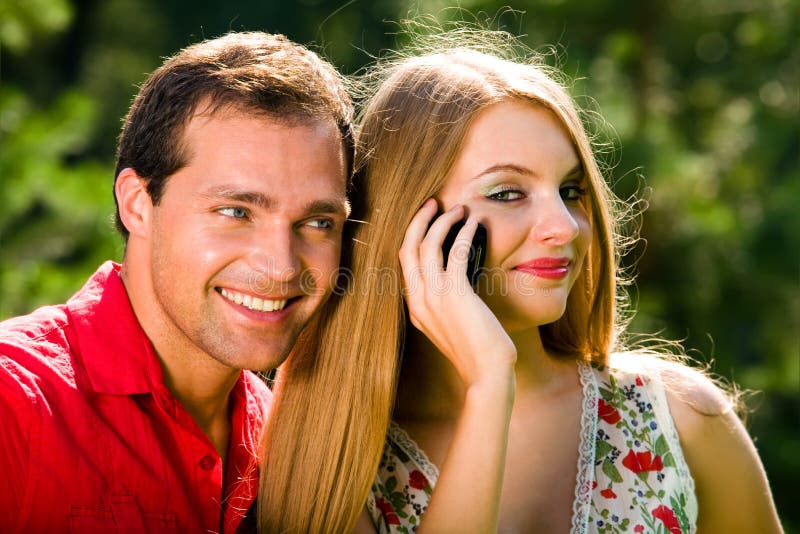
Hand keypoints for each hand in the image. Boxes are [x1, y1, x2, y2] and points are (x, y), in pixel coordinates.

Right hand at [399, 199, 516, 388]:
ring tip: (457, 208)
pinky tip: (474, 223)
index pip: (405, 263)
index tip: (428, 219)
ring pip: (427, 246)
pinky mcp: (454, 294)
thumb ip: (447, 304)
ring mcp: (433, 298)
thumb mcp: (453, 326)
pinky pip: (453, 253)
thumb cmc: (478, 352)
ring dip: (442, 221)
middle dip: (419, 220)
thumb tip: (458, 276)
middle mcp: (419, 300)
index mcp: (415, 308)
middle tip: (433, 202)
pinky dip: (462, 233)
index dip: (415, 236)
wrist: (487, 374)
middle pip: (408, 248)